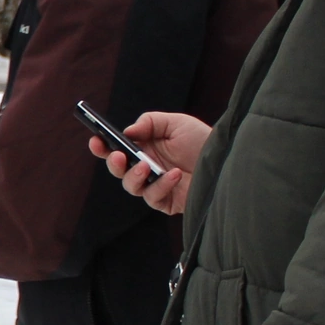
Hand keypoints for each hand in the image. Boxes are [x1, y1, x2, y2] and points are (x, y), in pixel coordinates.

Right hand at [91, 110, 207, 215]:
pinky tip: (174, 174)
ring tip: (146, 166)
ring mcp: (155, 186)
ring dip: (134, 176)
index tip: (95, 140)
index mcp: (144, 148)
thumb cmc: (202, 141)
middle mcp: (146, 168)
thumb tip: (127, 132)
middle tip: (118, 156)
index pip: (116, 149)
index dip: (102, 146)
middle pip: (118, 170)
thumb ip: (149, 122)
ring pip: (131, 187)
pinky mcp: (167, 201)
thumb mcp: (175, 123)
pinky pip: (153, 197)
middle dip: (113, 163)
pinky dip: (161, 185)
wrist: (228, 160)